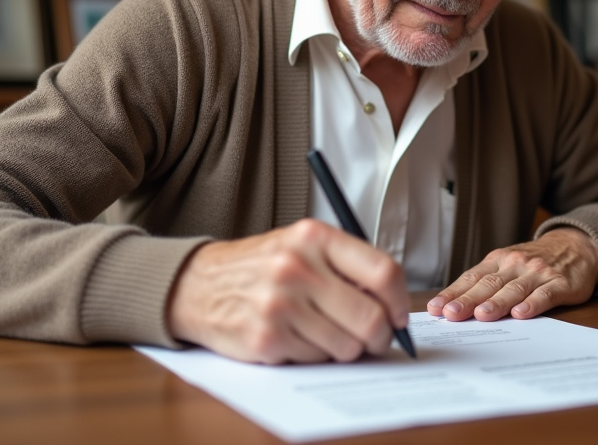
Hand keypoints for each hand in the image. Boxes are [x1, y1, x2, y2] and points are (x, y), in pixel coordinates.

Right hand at [166, 219, 408, 363]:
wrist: (197, 284)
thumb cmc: (261, 266)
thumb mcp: (302, 245)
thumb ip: (346, 264)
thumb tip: (393, 303)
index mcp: (314, 237)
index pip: (383, 272)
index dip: (399, 301)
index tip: (398, 315)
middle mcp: (297, 268)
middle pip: (370, 317)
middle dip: (381, 336)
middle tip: (376, 338)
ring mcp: (280, 305)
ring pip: (347, 345)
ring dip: (346, 348)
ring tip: (327, 333)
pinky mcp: (266, 339)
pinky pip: (317, 359)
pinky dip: (315, 355)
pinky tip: (298, 337)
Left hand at [426, 227, 597, 322]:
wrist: (575, 247)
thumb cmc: (533, 263)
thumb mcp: (507, 265)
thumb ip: (485, 284)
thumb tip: (452, 307)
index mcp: (497, 260)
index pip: (471, 278)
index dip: (453, 293)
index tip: (436, 308)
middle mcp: (515, 264)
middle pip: (489, 284)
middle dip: (468, 299)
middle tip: (452, 313)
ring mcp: (538, 273)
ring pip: (514, 289)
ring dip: (497, 302)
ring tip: (482, 315)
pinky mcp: (560, 283)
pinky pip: (544, 294)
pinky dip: (532, 303)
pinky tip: (521, 313)